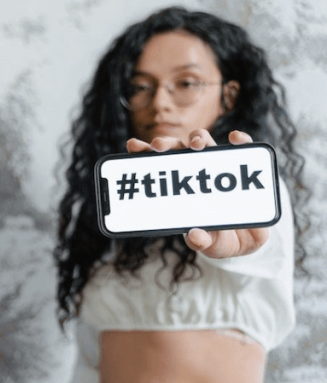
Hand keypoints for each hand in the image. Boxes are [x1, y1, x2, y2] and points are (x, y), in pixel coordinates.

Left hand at [125, 129, 268, 259]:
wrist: (249, 240)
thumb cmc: (219, 239)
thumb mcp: (209, 244)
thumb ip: (201, 242)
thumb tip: (194, 235)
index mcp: (177, 189)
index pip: (157, 167)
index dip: (144, 153)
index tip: (133, 145)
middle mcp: (193, 172)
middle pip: (176, 150)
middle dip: (165, 144)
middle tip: (158, 146)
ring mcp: (216, 167)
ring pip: (204, 143)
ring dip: (198, 138)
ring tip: (197, 144)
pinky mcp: (241, 166)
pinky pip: (241, 147)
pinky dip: (240, 139)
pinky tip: (235, 138)